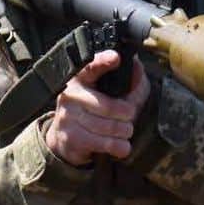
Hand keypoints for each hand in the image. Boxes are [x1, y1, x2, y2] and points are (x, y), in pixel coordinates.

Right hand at [44, 50, 149, 165]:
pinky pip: (107, 143)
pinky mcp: (72, 138)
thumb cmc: (94, 112)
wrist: (65, 140)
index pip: (92, 67)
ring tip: (124, 130)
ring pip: (111, 127)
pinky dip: (121, 146)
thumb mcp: (110, 93)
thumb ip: (128, 81)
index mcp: (81, 78)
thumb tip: (137, 66)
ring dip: (125, 131)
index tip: (116, 58)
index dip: (104, 62)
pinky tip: (122, 145)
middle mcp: (71, 95)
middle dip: (127, 115)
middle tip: (128, 117)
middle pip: (111, 106)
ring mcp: (68, 117)